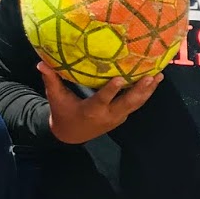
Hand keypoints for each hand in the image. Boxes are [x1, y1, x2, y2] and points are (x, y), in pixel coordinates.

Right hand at [39, 61, 159, 144]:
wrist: (71, 135)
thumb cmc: (62, 113)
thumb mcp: (55, 98)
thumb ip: (51, 80)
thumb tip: (40, 62)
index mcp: (91, 110)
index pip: (103, 99)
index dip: (112, 90)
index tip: (120, 79)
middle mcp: (108, 115)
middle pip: (128, 103)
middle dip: (140, 90)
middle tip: (150, 77)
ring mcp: (117, 117)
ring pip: (136, 104)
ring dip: (148, 91)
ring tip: (158, 76)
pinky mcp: (122, 116)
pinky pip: (135, 105)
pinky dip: (145, 94)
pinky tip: (153, 82)